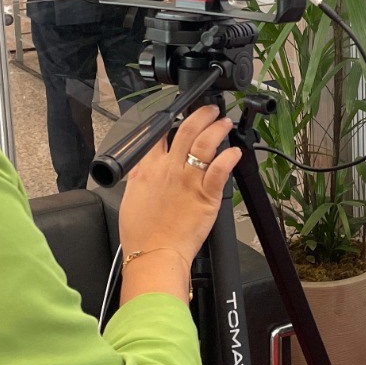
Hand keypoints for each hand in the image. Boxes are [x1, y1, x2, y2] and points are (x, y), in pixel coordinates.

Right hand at [118, 107, 240, 304]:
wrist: (153, 254)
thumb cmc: (141, 233)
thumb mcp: (130, 197)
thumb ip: (139, 177)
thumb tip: (143, 167)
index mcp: (149, 168)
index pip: (160, 133)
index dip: (172, 119)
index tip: (181, 115)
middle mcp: (170, 169)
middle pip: (187, 130)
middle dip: (202, 114)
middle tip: (210, 110)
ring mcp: (189, 180)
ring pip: (206, 144)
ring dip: (218, 129)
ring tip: (224, 123)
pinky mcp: (206, 195)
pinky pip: (221, 170)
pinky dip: (229, 157)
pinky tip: (234, 152)